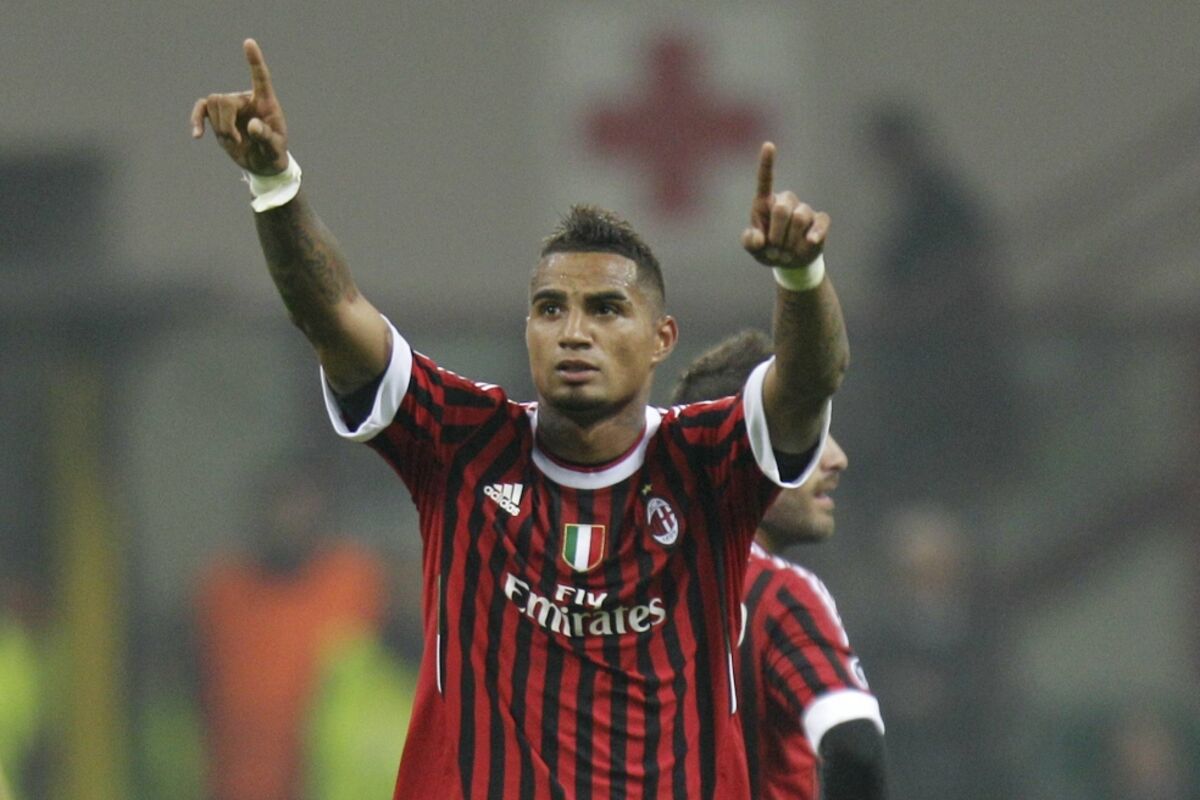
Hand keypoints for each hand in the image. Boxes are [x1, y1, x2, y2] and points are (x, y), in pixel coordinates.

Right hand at [191, 39, 288, 174]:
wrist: (263, 164)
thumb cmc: (273, 153)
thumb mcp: (275, 149)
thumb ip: (267, 137)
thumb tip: (252, 125)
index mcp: (265, 102)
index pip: (260, 77)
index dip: (254, 60)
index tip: (248, 42)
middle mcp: (246, 100)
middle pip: (224, 99)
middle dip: (225, 122)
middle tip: (237, 140)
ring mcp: (231, 108)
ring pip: (212, 104)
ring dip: (219, 126)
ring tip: (233, 141)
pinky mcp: (218, 117)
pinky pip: (201, 109)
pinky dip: (196, 119)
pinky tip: (197, 135)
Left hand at [741, 142, 829, 267]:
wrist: (788, 262)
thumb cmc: (767, 249)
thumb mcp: (753, 248)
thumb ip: (749, 242)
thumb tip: (758, 239)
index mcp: (766, 203)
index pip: (766, 180)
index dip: (767, 163)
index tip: (768, 145)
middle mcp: (786, 202)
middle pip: (782, 209)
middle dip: (776, 234)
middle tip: (774, 250)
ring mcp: (804, 211)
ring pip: (800, 218)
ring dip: (791, 241)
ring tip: (786, 253)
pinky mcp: (819, 222)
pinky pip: (820, 223)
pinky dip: (816, 233)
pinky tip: (811, 242)